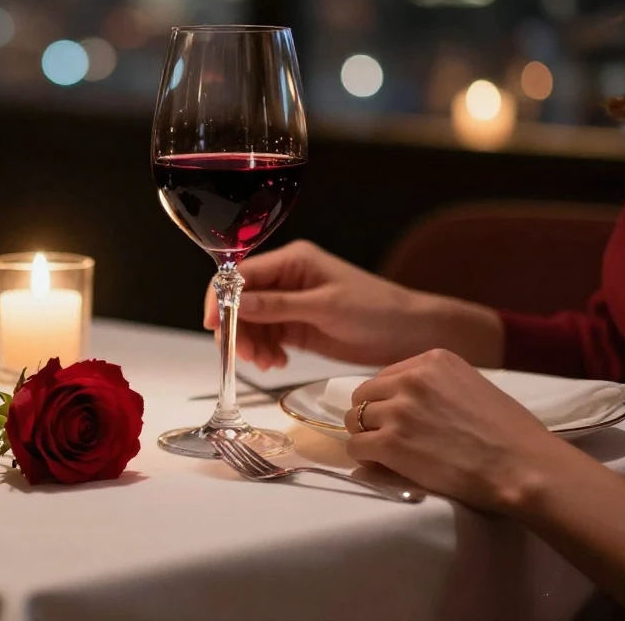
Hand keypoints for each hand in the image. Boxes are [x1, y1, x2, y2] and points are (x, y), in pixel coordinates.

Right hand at [203, 240, 502, 368]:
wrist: (410, 334)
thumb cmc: (377, 311)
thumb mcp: (325, 307)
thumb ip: (278, 305)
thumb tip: (235, 302)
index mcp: (293, 261)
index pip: (241, 274)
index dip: (221, 297)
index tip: (214, 324)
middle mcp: (286, 279)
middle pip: (240, 300)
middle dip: (237, 328)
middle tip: (246, 355)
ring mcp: (290, 303)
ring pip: (251, 322)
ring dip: (251, 344)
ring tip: (268, 364)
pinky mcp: (296, 325)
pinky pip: (266, 337)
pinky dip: (265, 351)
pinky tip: (277, 363)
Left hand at [344, 349, 569, 511]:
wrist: (524, 466)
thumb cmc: (512, 433)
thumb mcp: (472, 386)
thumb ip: (437, 387)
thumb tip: (405, 401)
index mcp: (434, 360)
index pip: (387, 376)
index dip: (387, 400)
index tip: (397, 418)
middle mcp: (412, 379)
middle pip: (365, 394)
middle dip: (372, 416)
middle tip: (387, 438)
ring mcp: (399, 410)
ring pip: (356, 419)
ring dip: (366, 436)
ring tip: (386, 454)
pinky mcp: (390, 443)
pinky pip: (356, 447)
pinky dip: (365, 458)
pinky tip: (383, 466)